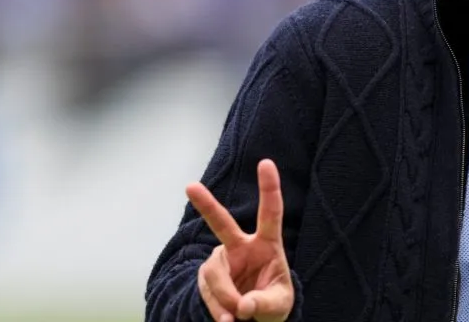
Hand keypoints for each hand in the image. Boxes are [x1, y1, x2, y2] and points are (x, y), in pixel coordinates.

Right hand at [187, 159, 293, 321]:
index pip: (270, 214)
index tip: (266, 163)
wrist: (253, 319)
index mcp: (266, 244)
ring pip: (215, 274)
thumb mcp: (279, 306)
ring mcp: (221, 261)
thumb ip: (264, 304)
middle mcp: (240, 247)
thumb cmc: (272, 303)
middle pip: (222, 224)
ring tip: (235, 317)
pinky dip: (217, 309)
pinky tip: (226, 320)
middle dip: (206, 205)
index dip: (269, 188)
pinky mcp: (207, 277)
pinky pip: (207, 292)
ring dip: (225, 298)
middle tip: (190, 187)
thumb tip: (242, 305)